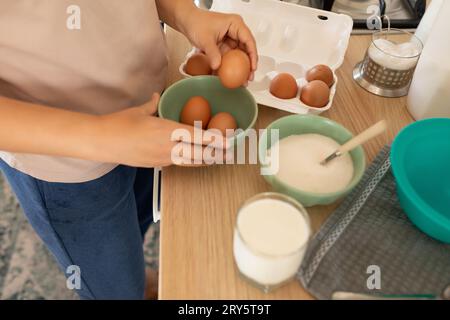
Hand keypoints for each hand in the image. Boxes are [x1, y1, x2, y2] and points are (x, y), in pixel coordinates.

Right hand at [95, 94, 227, 167]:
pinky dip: (191, 162)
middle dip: (216, 154)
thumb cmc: (119, 124)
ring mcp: (163, 159)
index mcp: (167, 131)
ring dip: (205, 160)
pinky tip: (195, 159)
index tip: (229, 141)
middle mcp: (169, 147)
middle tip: (230, 153)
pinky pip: (179, 164)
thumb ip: (152, 104)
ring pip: (191, 162)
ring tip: (218, 158)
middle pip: (199, 154)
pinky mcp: (157, 165)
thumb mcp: (139, 111)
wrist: (103, 143)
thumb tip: (156, 96)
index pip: (198, 137)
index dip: (215, 141)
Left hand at [181, 8, 257, 79]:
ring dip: (240, 68)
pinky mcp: (224, 46)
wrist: (186, 21)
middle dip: (248, 65)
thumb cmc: (196, 22)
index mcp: (235, 24)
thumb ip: (212, 53)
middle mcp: (235, 31)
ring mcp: (230, 39)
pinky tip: (231, 77)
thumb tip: (217, 66)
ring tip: (242, 81)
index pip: (249, 40)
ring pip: (239, 56)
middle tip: (249, 78)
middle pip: (246, 49)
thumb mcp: (205, 39)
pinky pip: (229, 58)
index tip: (253, 67)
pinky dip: (230, 67)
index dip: (253, 55)